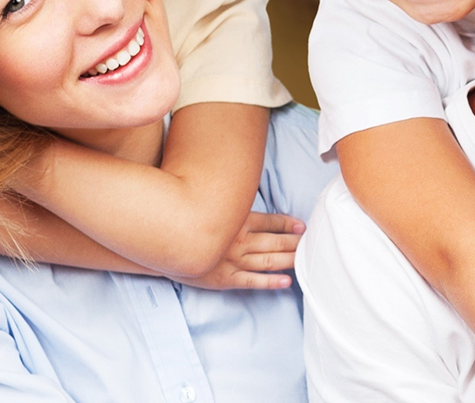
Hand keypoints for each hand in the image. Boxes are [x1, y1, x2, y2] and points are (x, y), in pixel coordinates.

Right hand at [171, 212, 304, 289]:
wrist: (162, 244)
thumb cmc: (187, 221)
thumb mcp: (210, 204)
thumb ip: (230, 202)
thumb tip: (246, 193)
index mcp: (237, 221)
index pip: (271, 222)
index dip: (289, 224)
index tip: (303, 226)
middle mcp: (238, 241)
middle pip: (275, 242)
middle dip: (295, 243)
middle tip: (312, 244)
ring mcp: (232, 261)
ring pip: (269, 261)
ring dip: (289, 260)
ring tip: (305, 260)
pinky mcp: (224, 279)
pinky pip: (252, 281)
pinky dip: (271, 282)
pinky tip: (286, 281)